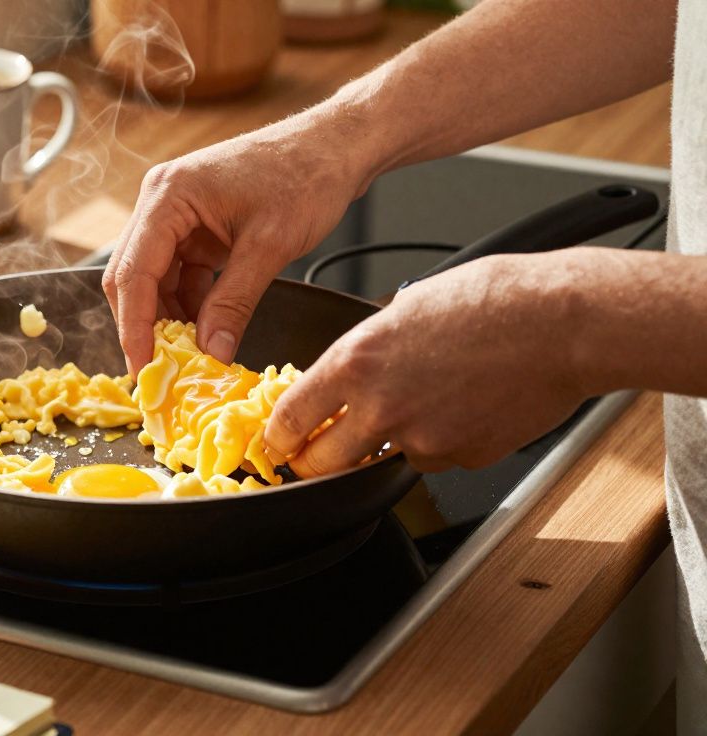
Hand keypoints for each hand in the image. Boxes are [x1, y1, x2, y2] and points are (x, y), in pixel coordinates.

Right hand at [102, 114, 373, 375]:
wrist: (334, 145)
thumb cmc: (306, 176)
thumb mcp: (269, 246)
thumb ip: (234, 302)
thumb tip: (210, 353)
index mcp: (169, 196)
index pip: (133, 272)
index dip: (134, 326)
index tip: (143, 369)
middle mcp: (161, 201)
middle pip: (131, 276)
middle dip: (143, 326)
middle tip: (158, 372)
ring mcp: (176, 214)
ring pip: (152, 279)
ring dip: (167, 318)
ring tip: (186, 357)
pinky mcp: (195, 226)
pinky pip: (178, 273)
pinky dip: (188, 304)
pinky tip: (205, 330)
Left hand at [263, 250, 600, 476]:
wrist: (561, 323)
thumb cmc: (493, 300)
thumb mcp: (405, 308)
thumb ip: (366, 348)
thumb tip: (348, 371)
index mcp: (356, 363)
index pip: (290, 418)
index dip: (278, 437)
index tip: (277, 441)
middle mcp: (381, 407)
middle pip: (320, 463)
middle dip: (314, 461)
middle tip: (317, 452)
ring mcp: (421, 439)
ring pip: (380, 459)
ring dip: (383, 446)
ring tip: (418, 404)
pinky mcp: (460, 457)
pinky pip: (432, 458)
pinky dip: (437, 442)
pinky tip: (460, 407)